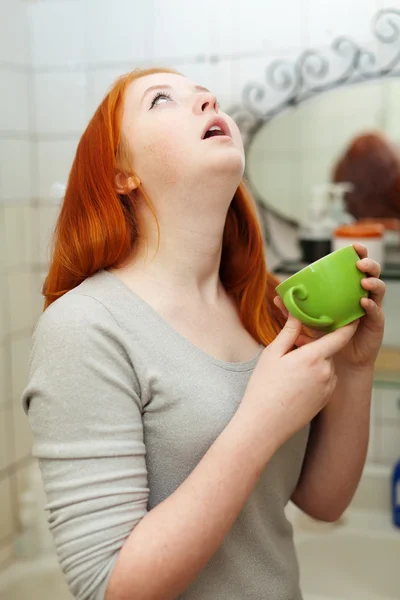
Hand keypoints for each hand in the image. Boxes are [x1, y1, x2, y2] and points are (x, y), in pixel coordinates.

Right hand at [239, 316, 358, 448]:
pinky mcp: (325, 400)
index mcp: (313, 357)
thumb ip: (289, 332)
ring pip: (325, 366)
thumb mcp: (273, 354)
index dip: (347, 325)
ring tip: (289, 373)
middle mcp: (326, 372)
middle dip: (314, 347)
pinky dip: (314, 378)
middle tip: (292, 351)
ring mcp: (327, 387)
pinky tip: (294, 385)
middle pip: (327, 351)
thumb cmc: (264, 387)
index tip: (350, 316)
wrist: (265, 423)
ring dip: (314, 363)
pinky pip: (324, 381)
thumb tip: (297, 314)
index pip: (340, 336)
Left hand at [273, 243, 385, 369]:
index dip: (358, 255)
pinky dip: (371, 306)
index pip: (355, 268)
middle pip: (371, 274)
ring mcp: (371, 309)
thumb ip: (294, 312)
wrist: (338, 362)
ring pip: (378, 289)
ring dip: (372, 282)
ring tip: (364, 281)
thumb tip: (276, 300)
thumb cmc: (325, 339)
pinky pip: (377, 312)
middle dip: (368, 264)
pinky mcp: (375, 324)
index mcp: (348, 290)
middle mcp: (362, 296)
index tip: (352, 247)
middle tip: (360, 262)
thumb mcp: (308, 323)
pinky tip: (364, 303)